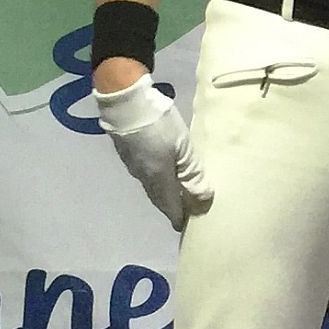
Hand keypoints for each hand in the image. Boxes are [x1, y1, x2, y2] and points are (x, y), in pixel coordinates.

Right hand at [95, 79, 212, 230]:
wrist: (125, 103)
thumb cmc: (159, 125)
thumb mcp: (183, 147)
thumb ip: (193, 173)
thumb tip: (203, 198)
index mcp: (158, 179)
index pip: (170, 205)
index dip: (177, 216)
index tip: (184, 226)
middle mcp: (143, 176)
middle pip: (158, 197)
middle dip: (170, 206)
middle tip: (181, 212)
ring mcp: (132, 164)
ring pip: (150, 185)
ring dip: (162, 192)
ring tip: (174, 193)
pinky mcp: (127, 152)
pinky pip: (144, 173)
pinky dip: (155, 179)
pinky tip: (160, 173)